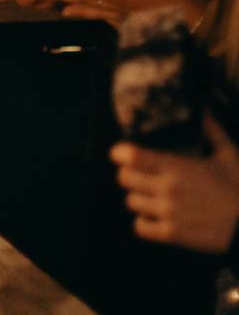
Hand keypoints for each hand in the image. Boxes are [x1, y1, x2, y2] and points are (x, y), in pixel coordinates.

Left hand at [111, 117, 238, 253]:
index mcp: (176, 167)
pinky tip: (154, 217)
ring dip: (138, 198)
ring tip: (148, 196)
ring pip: (130, 201)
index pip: (131, 156)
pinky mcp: (172, 234)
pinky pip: (140, 227)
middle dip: (128, 175)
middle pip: (124, 178)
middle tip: (137, 175)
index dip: (121, 153)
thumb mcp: (229, 156)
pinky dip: (144, 222)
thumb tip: (204, 113)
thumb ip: (213, 132)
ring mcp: (168, 212)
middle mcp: (167, 188)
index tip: (121, 153)